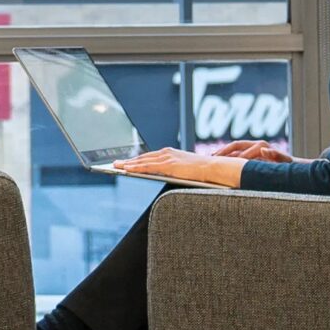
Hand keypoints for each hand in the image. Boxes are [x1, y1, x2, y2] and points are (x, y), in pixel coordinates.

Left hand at [108, 148, 244, 187]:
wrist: (214, 169)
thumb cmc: (203, 172)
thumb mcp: (185, 169)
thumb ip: (174, 171)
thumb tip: (167, 177)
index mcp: (171, 153)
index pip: (149, 156)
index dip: (136, 159)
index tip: (126, 161)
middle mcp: (167, 153)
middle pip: (143, 156)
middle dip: (128, 160)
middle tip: (115, 163)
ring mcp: (167, 158)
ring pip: (142, 160)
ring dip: (128, 163)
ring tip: (116, 166)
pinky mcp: (168, 165)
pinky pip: (147, 166)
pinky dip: (135, 167)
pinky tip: (127, 170)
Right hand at [214, 140, 296, 163]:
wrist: (292, 165)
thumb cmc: (288, 165)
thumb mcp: (284, 160)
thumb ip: (275, 154)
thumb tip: (263, 148)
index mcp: (261, 146)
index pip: (241, 151)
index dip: (231, 158)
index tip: (220, 164)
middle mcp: (256, 144)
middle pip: (234, 146)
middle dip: (222, 152)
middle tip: (211, 158)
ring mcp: (253, 148)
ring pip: (233, 149)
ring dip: (222, 152)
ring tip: (210, 158)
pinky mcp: (252, 153)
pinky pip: (236, 153)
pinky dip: (227, 155)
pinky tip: (218, 159)